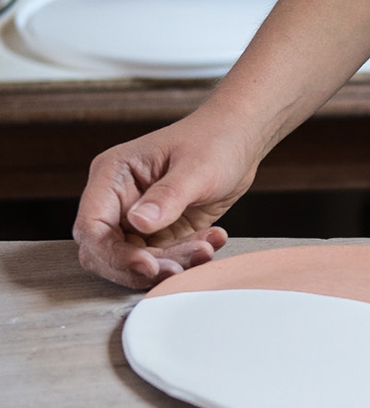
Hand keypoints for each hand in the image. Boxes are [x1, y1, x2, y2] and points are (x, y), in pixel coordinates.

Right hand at [72, 117, 258, 288]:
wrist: (239, 139)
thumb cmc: (214, 140)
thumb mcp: (196, 168)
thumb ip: (168, 196)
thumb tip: (138, 222)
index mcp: (113, 175)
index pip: (93, 226)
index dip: (113, 253)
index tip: (148, 265)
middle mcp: (118, 199)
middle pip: (107, 251)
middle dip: (143, 266)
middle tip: (179, 267)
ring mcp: (138, 217)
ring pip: (138, 259)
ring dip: (171, 262)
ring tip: (206, 247)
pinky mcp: (161, 230)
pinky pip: (164, 256)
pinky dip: (186, 257)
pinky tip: (212, 240)